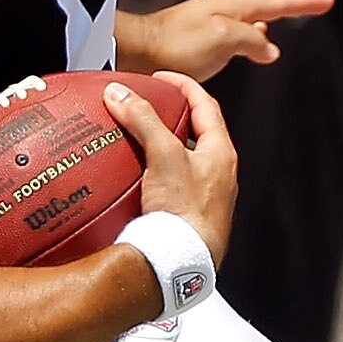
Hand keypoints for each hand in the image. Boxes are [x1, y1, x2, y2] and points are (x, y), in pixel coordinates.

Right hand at [111, 73, 232, 270]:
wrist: (182, 262)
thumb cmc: (185, 212)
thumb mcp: (163, 155)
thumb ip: (143, 120)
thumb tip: (121, 94)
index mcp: (221, 153)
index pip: (206, 105)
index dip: (183, 85)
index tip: (161, 79)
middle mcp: (219, 174)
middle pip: (196, 133)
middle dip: (172, 117)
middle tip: (148, 107)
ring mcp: (206, 196)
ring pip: (185, 160)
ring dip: (163, 147)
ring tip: (138, 141)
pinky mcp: (190, 215)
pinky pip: (174, 184)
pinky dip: (157, 174)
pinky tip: (139, 180)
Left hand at [118, 0, 337, 80]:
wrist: (139, 51)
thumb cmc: (176, 45)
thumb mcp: (223, 40)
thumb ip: (251, 40)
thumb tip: (269, 47)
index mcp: (236, 4)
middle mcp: (228, 7)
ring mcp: (218, 18)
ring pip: (262, 7)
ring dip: (286, 4)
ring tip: (305, 0)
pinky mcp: (208, 35)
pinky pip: (247, 25)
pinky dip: (263, 25)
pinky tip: (264, 35)